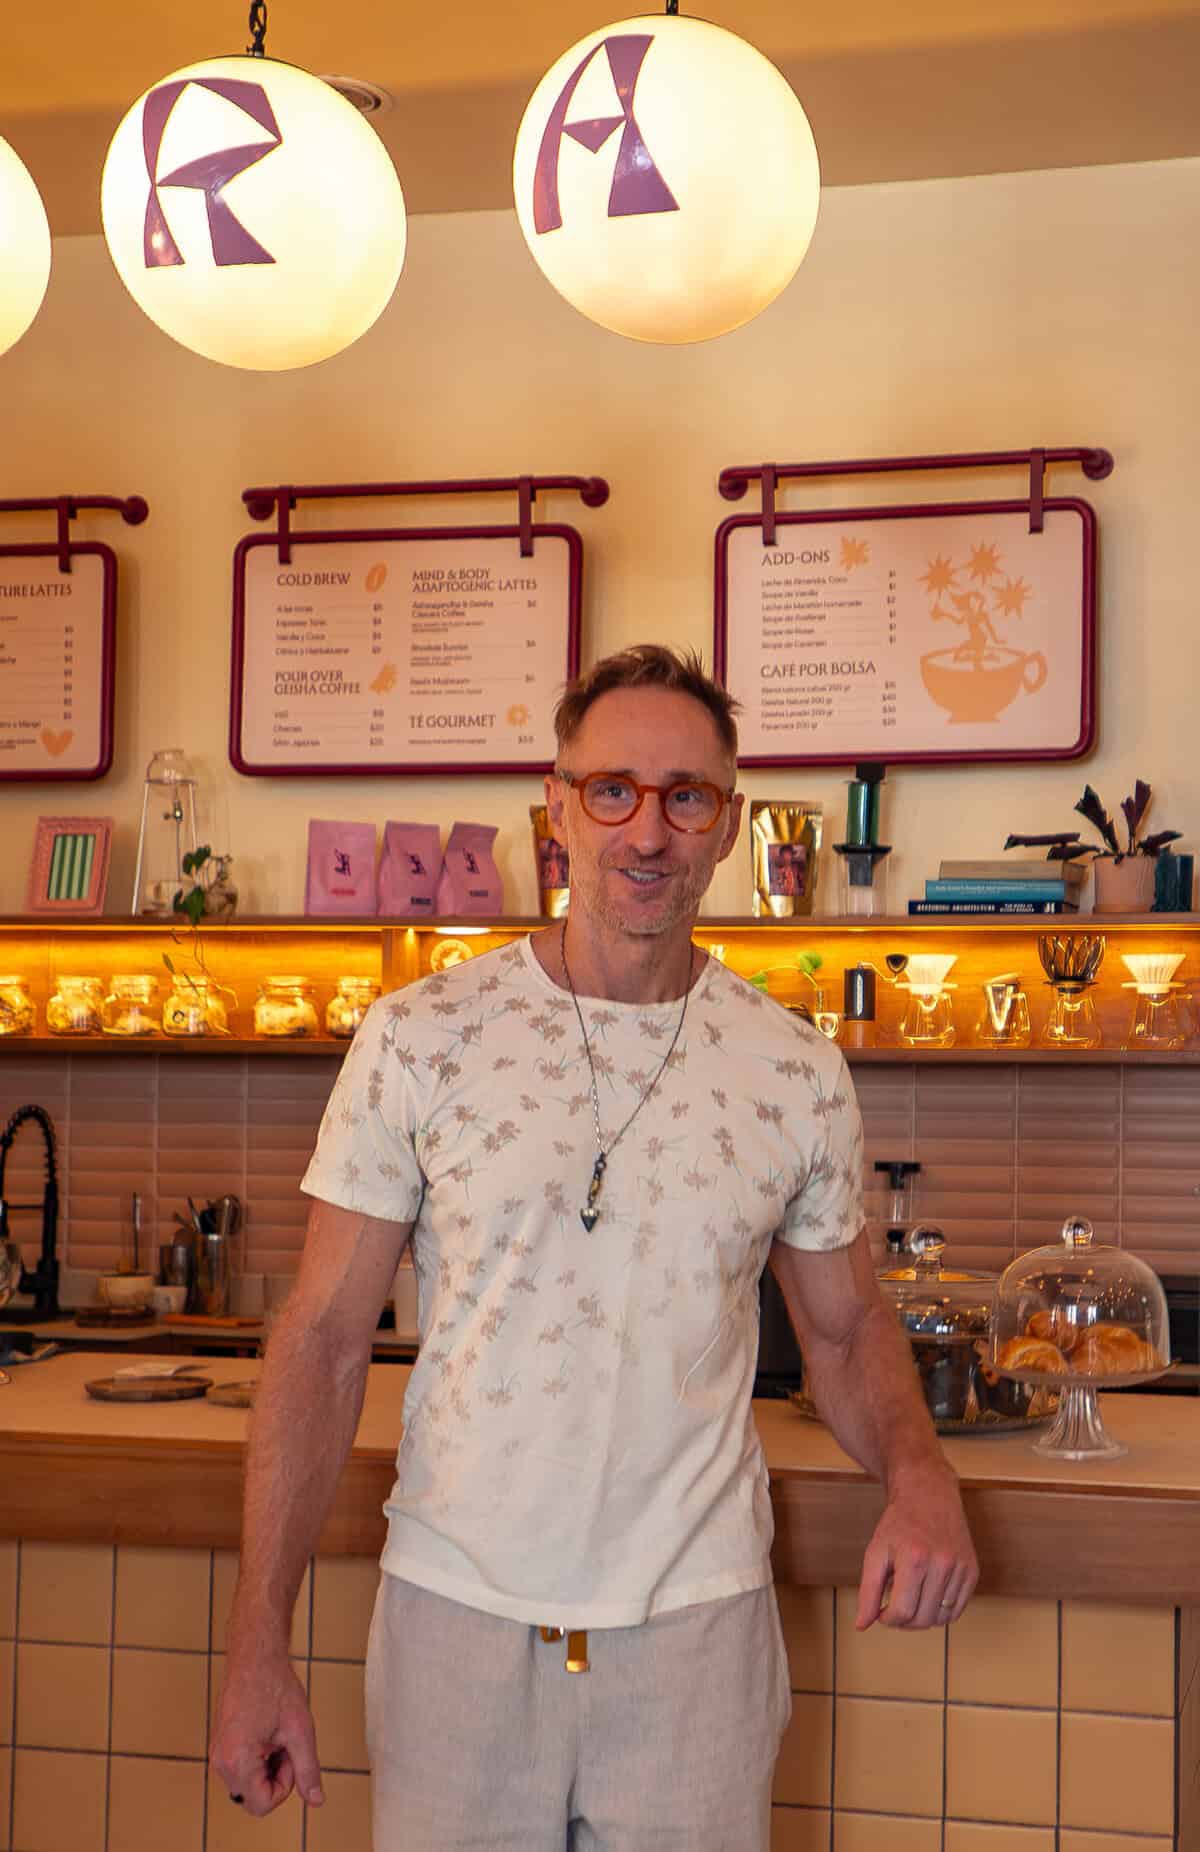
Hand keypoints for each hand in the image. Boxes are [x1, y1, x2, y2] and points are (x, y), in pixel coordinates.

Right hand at [211, 1653, 324, 1815]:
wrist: (256, 1657)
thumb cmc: (275, 1687)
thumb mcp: (300, 1731)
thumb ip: (308, 1770)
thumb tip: (316, 1801)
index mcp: (237, 1761)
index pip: (262, 1805)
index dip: (285, 1786)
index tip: (292, 1756)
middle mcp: (221, 1762)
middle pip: (254, 1797)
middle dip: (276, 1777)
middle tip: (287, 1744)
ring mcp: (218, 1754)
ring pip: (249, 1784)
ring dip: (268, 1768)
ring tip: (278, 1736)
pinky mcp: (221, 1746)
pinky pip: (242, 1769)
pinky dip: (259, 1760)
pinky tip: (268, 1734)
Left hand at [856, 1462, 977, 1630]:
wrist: (929, 1494)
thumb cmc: (899, 1523)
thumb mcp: (875, 1551)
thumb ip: (867, 1591)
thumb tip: (862, 1625)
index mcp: (915, 1558)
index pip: (902, 1612)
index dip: (887, 1619)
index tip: (881, 1612)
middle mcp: (942, 1564)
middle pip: (922, 1619)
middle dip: (903, 1622)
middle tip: (894, 1610)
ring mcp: (961, 1568)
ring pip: (941, 1619)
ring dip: (922, 1618)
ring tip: (910, 1601)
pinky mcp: (972, 1571)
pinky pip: (957, 1610)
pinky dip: (940, 1613)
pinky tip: (927, 1598)